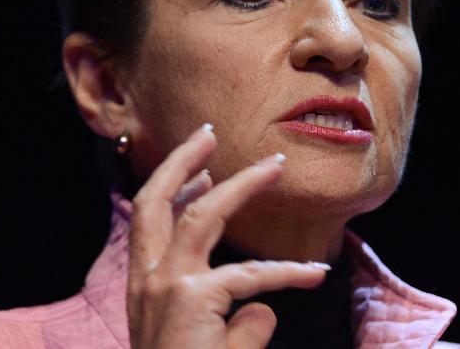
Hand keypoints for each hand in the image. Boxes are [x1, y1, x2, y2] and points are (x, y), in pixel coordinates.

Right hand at [126, 124, 330, 348]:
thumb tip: (265, 311)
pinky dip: (286, 273)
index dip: (170, 187)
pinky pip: (249, 276)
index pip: (147, 220)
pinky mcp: (196, 301)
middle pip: (156, 201)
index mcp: (141, 284)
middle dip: (181, 160)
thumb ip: (234, 326)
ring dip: (239, 186)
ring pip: (200, 216)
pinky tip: (317, 274)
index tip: (199, 170)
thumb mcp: (205, 347)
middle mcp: (148, 278)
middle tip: (207, 133)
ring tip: (273, 166)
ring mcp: (168, 286)